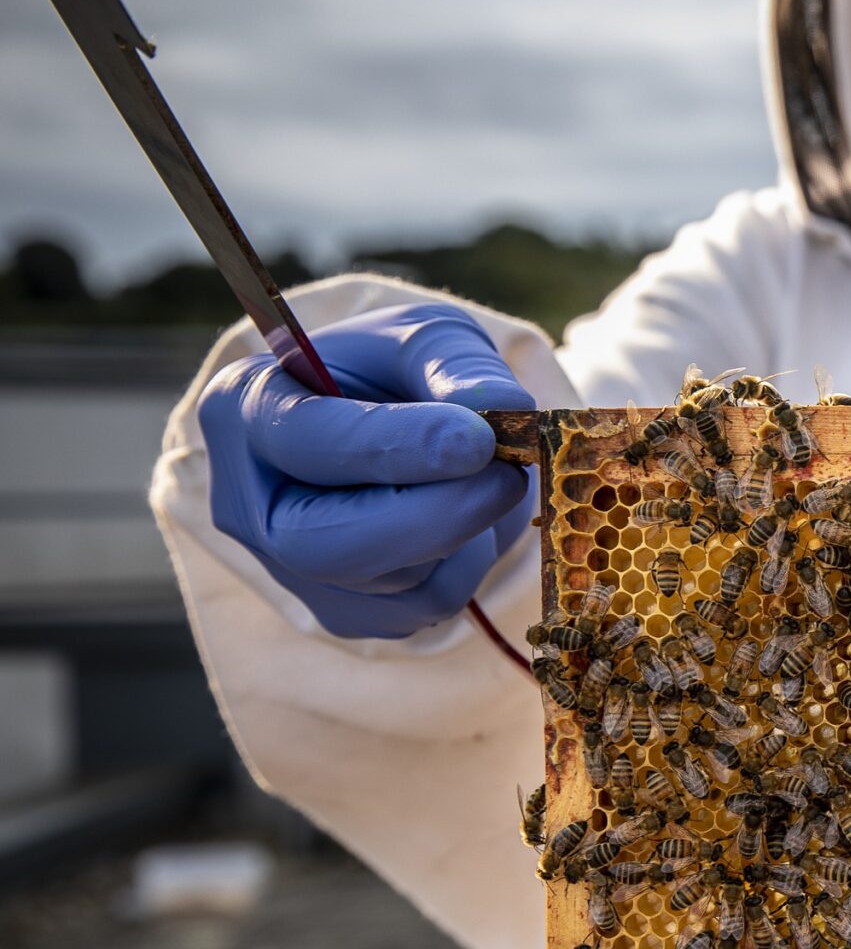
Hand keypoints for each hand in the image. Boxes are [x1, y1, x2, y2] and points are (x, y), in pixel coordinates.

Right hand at [199, 302, 535, 636]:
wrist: (392, 421)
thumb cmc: (395, 369)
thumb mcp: (426, 337)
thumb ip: (460, 366)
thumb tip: (506, 411)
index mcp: (245, 408)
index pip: (306, 441)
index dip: (396, 447)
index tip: (477, 441)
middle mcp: (248, 502)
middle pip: (325, 546)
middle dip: (433, 518)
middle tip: (508, 477)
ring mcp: (287, 569)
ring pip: (391, 582)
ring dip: (464, 533)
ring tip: (480, 477)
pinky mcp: (343, 610)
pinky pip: (422, 608)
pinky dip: (466, 565)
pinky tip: (462, 516)